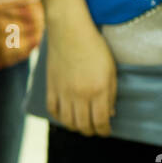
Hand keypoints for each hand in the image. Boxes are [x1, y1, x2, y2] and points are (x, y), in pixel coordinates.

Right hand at [45, 18, 116, 135]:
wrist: (69, 31)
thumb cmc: (95, 48)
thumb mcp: (110, 71)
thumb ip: (111, 94)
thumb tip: (109, 114)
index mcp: (97, 90)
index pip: (100, 121)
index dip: (104, 131)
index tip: (106, 131)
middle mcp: (79, 94)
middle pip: (83, 125)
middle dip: (91, 131)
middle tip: (95, 130)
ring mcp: (63, 91)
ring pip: (67, 121)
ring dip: (76, 127)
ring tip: (81, 125)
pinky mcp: (51, 86)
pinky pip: (52, 109)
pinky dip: (59, 117)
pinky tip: (65, 115)